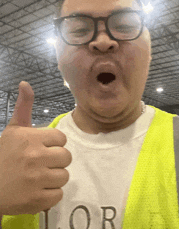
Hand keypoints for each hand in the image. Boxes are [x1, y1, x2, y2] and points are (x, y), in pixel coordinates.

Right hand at [0, 81, 71, 214]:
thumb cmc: (3, 155)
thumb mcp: (13, 129)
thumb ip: (23, 106)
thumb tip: (25, 83)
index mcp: (31, 138)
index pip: (62, 138)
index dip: (54, 144)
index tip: (42, 148)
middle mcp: (35, 157)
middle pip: (66, 157)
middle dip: (56, 160)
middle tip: (42, 163)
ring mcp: (37, 179)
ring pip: (64, 176)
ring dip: (54, 177)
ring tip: (39, 177)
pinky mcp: (37, 200)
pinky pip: (59, 195)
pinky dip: (50, 194)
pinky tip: (37, 190)